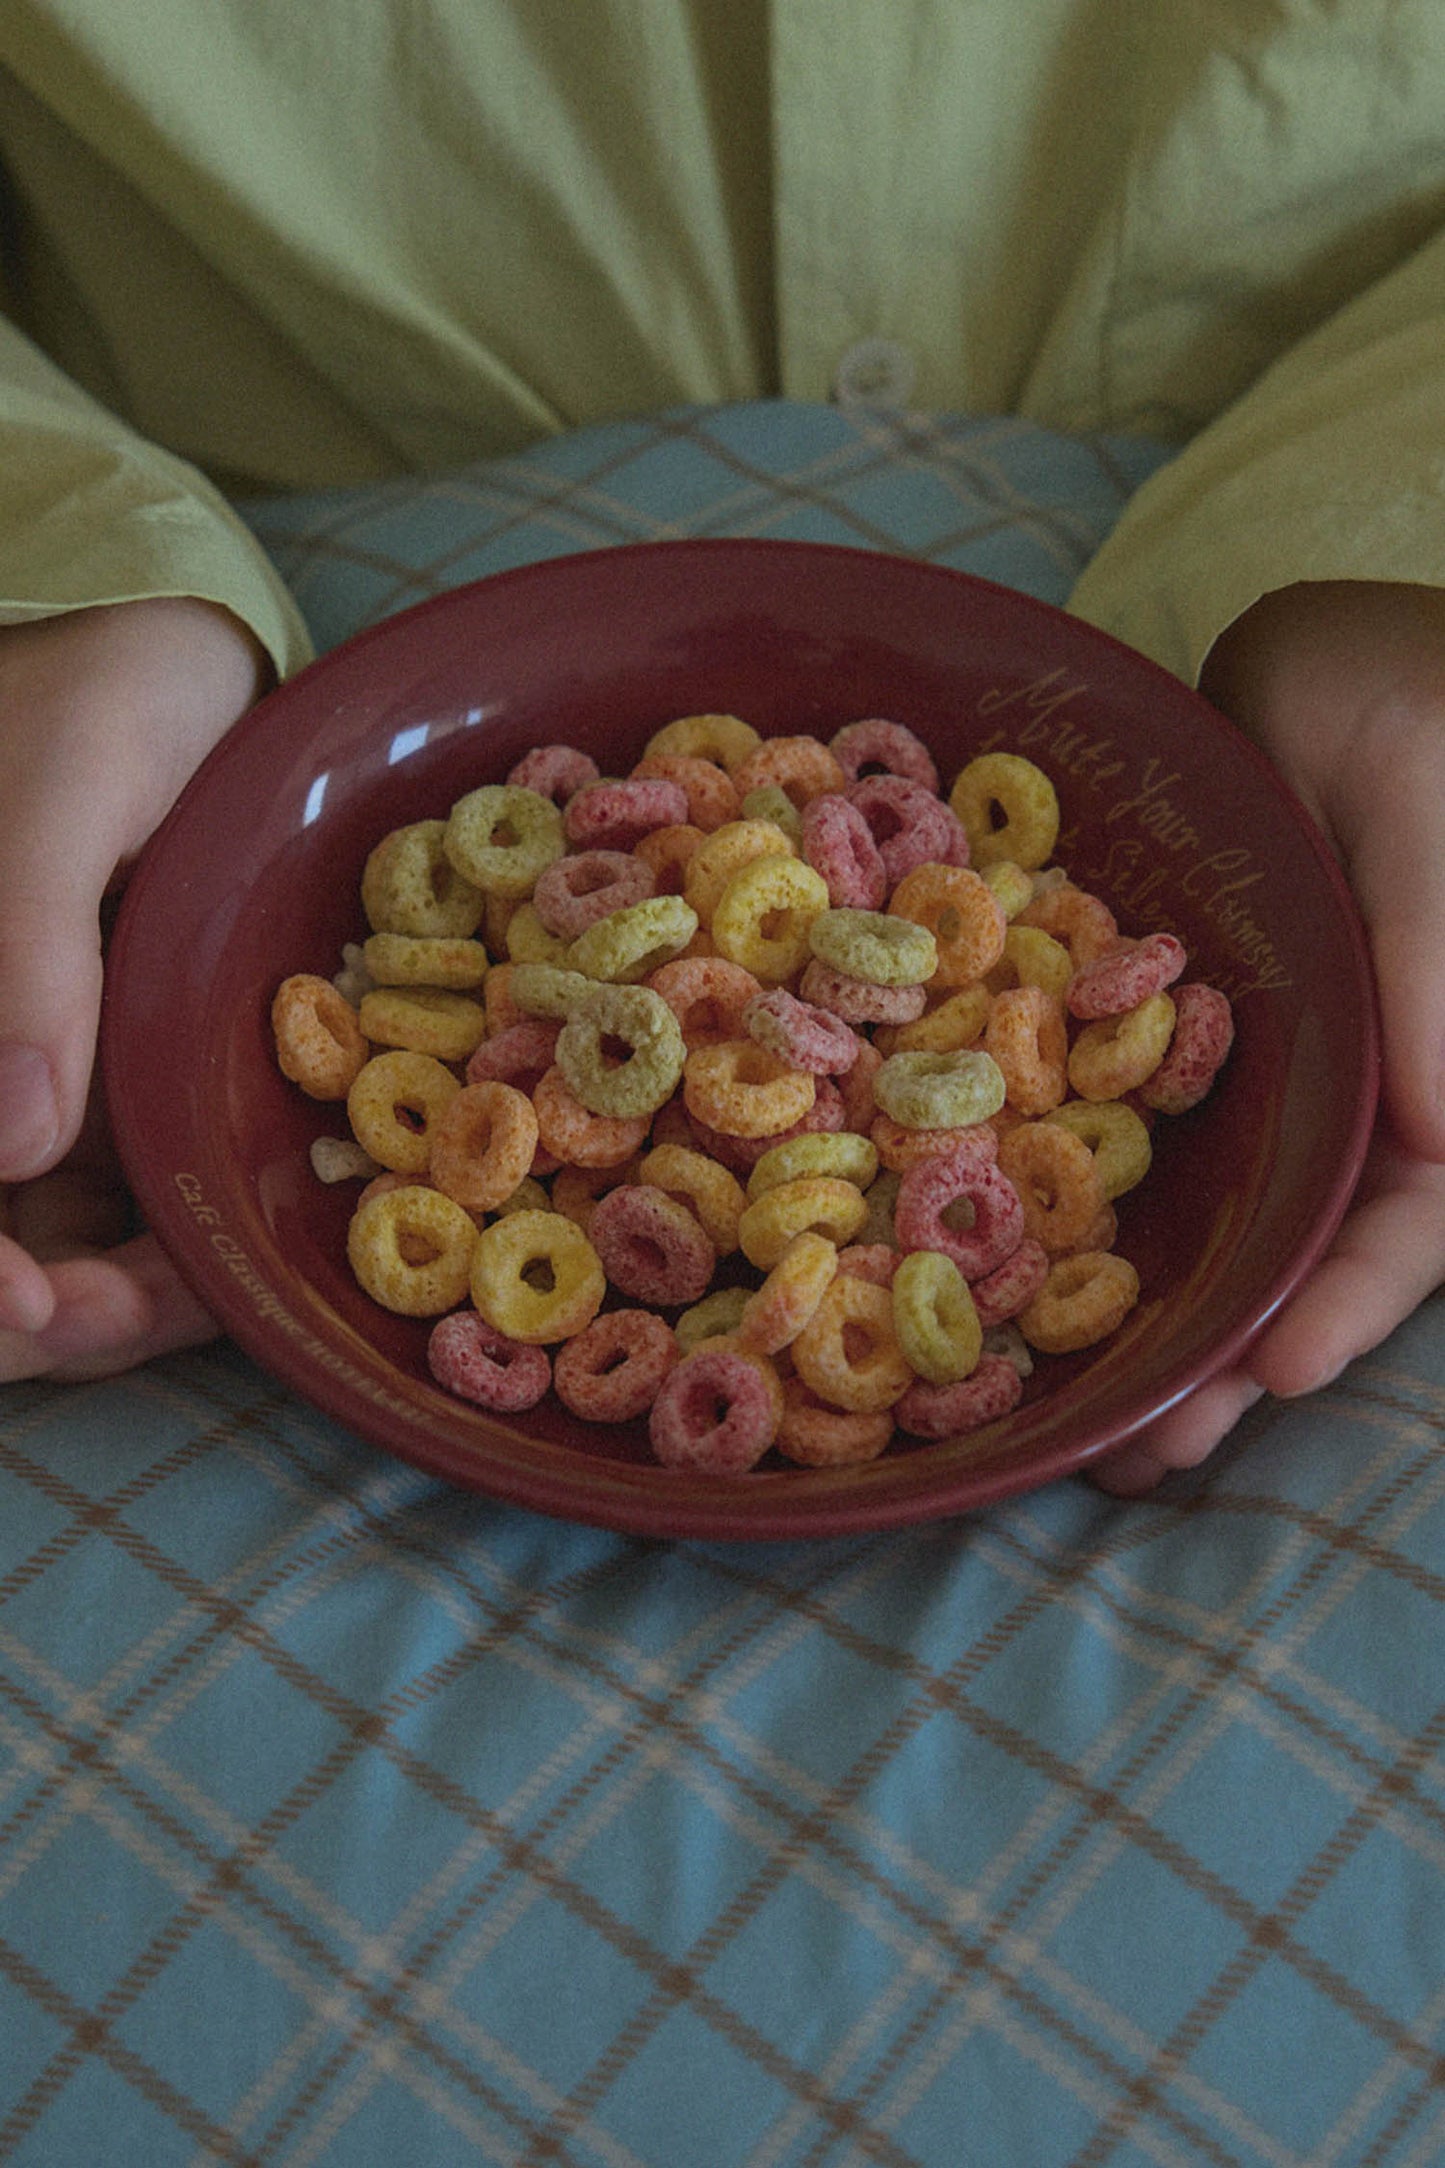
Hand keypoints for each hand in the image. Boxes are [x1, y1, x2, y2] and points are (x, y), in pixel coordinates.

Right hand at [0, 598, 270, 1380]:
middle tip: (138, 1317)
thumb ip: (24, 954)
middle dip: (43, 1313)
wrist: (165, 640)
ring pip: (44, 1241)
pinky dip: (171, 1245)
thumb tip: (11, 1145)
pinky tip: (240, 1245)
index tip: (37, 1307)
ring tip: (208, 1290)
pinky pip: (122, 1199)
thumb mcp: (57, 792)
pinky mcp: (102, 1078)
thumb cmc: (97, 684)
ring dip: (114, 1298)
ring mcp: (27, 1076)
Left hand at [1093, 580, 1444, 1492]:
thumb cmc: (1408, 692)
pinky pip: (1126, 1144)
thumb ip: (1438, 958)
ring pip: (1214, 1225)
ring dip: (1151, 1324)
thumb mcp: (1427, 802)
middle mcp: (1353, 1094)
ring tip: (1074, 1430)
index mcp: (1440, 1059)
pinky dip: (1078, 1218)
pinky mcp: (1167, 1048)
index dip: (1355, 1299)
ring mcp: (1260, 1082)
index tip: (1281, 1370)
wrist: (1306, 648)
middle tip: (1142, 1455)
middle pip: (1304, 1255)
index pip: (1416, 1211)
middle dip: (1230, 1361)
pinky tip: (1006, 1285)